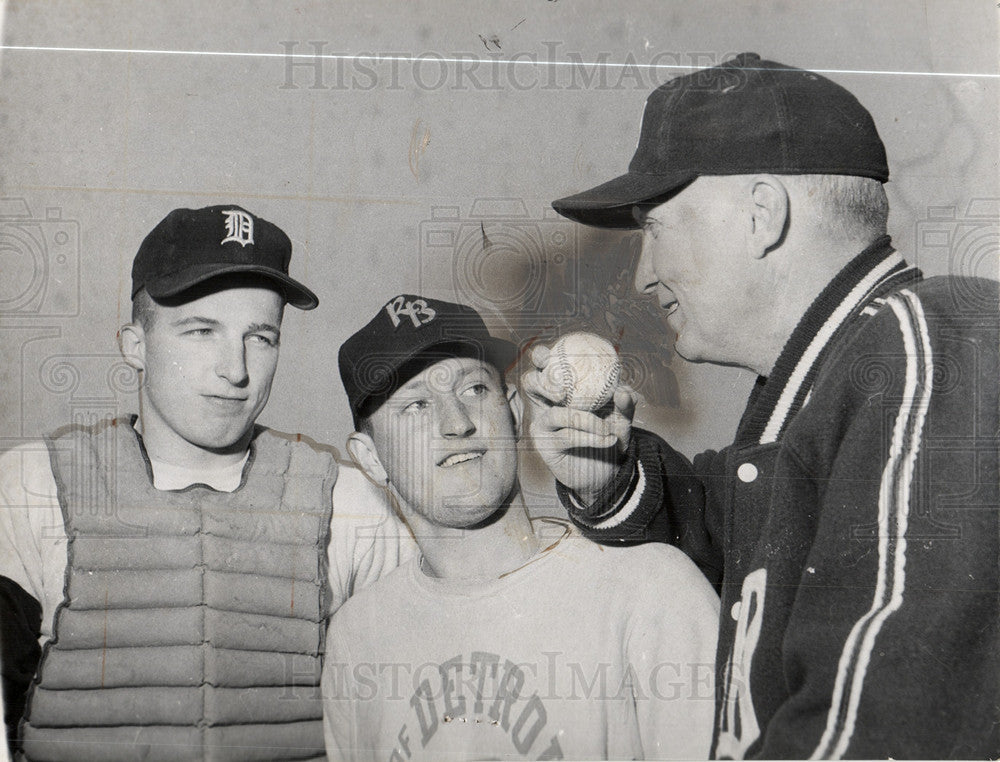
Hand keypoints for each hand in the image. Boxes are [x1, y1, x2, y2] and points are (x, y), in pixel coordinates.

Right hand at [520, 344, 636, 502]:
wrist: (607, 471)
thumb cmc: (609, 436)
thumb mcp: (622, 418)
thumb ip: (624, 404)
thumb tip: (623, 390)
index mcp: (561, 388)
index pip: (543, 365)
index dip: (540, 355)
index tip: (550, 352)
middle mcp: (547, 403)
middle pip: (530, 383)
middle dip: (542, 382)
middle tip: (563, 392)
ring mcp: (543, 426)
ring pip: (553, 414)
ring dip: (582, 419)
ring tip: (604, 426)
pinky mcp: (547, 446)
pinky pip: (567, 437)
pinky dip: (591, 438)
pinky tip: (609, 440)